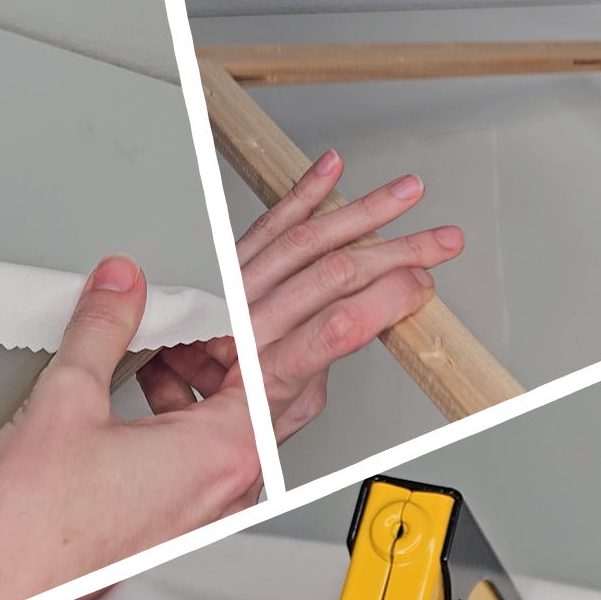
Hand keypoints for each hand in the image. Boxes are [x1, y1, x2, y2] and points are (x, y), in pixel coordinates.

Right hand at [0, 255, 262, 599]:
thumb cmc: (22, 535)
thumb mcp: (64, 400)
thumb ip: (101, 329)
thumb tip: (120, 288)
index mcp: (219, 459)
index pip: (265, 369)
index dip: (236, 326)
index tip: (206, 308)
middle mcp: (223, 499)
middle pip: (254, 408)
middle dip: (220, 361)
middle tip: (177, 333)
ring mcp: (200, 528)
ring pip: (227, 446)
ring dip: (198, 400)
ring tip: (149, 371)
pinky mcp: (171, 545)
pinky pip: (199, 483)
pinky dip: (181, 443)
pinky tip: (138, 424)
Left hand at [139, 149, 464, 445]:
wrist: (159, 426)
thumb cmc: (210, 426)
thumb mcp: (272, 427)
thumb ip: (306, 381)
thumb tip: (344, 335)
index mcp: (262, 376)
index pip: (335, 329)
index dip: (385, 301)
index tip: (422, 286)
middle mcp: (245, 328)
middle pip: (330, 275)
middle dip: (396, 252)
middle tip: (441, 240)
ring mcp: (233, 295)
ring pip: (302, 242)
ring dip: (361, 213)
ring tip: (405, 193)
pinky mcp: (225, 274)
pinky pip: (264, 229)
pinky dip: (301, 196)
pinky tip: (330, 172)